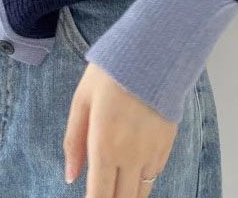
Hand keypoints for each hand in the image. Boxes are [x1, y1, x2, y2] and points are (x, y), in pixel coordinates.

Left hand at [63, 61, 178, 196]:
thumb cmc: (111, 73)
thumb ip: (74, 141)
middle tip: (102, 190)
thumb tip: (70, 176)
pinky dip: (142, 178)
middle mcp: (131, 156)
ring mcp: (152, 153)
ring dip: (127, 193)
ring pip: (141, 192)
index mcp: (105, 146)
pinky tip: (132, 168)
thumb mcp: (82, 100)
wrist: (152, 53)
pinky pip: (154, 175)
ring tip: (116, 184)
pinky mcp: (167, 145)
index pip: (99, 196)